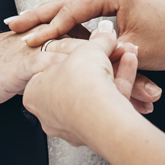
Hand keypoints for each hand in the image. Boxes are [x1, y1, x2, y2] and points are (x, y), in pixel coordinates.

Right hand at [6, 0, 164, 69]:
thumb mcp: (132, 49)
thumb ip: (98, 47)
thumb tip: (69, 53)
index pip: (70, 12)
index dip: (46, 29)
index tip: (25, 42)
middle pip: (66, 1)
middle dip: (38, 15)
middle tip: (10, 25)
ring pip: (73, 4)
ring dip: (49, 16)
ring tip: (23, 25)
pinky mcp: (119, 1)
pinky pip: (85, 10)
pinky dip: (67, 19)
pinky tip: (51, 27)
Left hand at [24, 23, 142, 144]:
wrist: (101, 117)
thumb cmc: (80, 84)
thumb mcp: (87, 50)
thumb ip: (98, 40)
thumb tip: (105, 30)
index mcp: (34, 93)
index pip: (52, 66)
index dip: (76, 52)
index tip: (90, 45)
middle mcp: (50, 114)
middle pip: (77, 81)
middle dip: (99, 62)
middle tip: (113, 49)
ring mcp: (72, 126)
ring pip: (94, 94)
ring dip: (113, 72)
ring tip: (126, 54)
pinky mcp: (95, 134)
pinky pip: (107, 105)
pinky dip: (120, 85)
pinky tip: (130, 65)